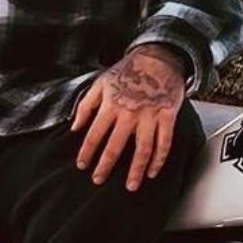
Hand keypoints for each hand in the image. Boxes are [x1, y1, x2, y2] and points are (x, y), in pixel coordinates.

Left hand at [71, 45, 187, 190]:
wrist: (158, 57)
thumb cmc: (127, 71)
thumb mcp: (100, 83)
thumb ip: (86, 105)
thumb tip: (75, 128)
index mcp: (111, 105)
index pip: (94, 135)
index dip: (86, 152)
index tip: (82, 166)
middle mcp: (129, 113)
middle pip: (116, 146)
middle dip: (106, 166)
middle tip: (98, 180)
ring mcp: (150, 116)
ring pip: (142, 150)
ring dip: (136, 170)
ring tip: (131, 186)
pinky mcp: (167, 116)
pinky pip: (164, 142)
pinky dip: (159, 159)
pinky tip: (152, 171)